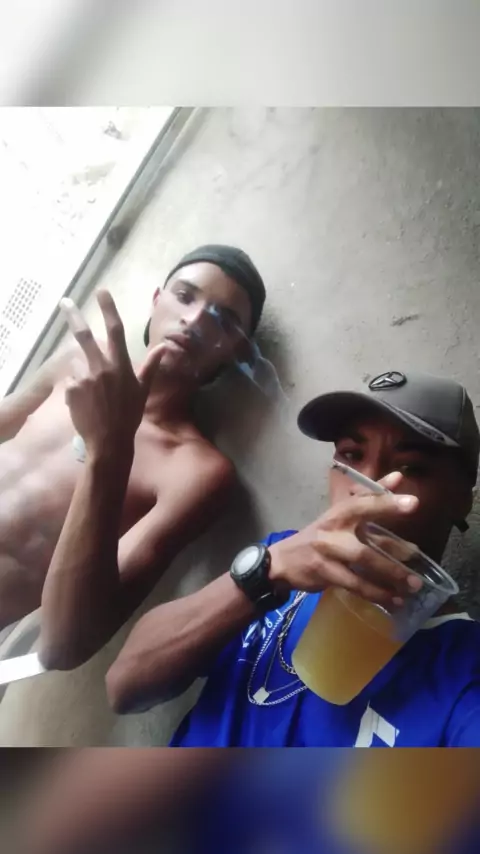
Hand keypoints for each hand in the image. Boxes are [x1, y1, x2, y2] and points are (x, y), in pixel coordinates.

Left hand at [62, 291, 163, 456]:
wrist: (109, 441)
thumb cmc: (129, 415)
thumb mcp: (143, 390)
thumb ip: (151, 366)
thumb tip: (165, 347)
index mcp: (120, 365)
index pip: (115, 330)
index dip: (108, 309)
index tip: (101, 291)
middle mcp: (101, 367)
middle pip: (84, 335)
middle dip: (73, 316)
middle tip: (64, 302)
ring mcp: (84, 378)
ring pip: (78, 364)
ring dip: (82, 372)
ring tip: (92, 393)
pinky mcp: (71, 389)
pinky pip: (72, 381)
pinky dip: (76, 388)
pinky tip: (85, 402)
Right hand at [268, 472, 421, 606]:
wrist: (283, 561)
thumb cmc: (320, 536)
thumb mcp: (341, 515)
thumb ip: (371, 499)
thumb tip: (398, 477)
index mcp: (340, 510)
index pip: (365, 501)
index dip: (387, 500)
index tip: (413, 502)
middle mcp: (334, 526)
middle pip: (364, 534)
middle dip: (391, 541)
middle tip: (417, 552)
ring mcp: (328, 550)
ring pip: (363, 560)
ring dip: (390, 573)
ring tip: (413, 585)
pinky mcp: (324, 572)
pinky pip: (354, 583)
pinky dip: (376, 593)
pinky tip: (394, 600)